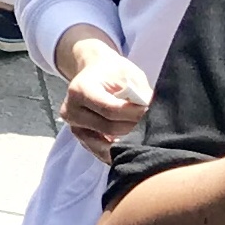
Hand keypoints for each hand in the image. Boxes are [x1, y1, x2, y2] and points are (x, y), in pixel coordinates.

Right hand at [60, 40, 152, 161]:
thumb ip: (139, 94)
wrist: (94, 74)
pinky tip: (131, 141)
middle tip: (152, 124)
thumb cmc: (113, 73)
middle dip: (133, 128)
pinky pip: (102, 152)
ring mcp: (74, 127)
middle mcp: (71, 111)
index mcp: (79, 90)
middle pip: (108, 128)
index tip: (151, 112)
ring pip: (105, 145)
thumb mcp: (128, 74)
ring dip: (127, 141)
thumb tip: (153, 113)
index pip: (109, 109)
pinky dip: (118, 149)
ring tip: (143, 134)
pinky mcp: (81, 138)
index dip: (133, 114)